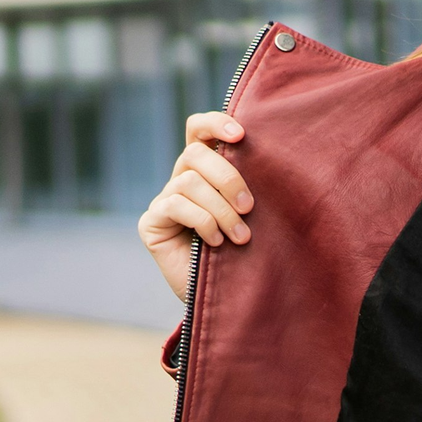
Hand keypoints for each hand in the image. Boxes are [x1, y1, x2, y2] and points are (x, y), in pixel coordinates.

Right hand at [137, 112, 251, 301]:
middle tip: (249, 207)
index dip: (215, 123)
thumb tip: (270, 163)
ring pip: (188, 182)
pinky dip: (203, 222)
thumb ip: (248, 189)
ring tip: (240, 236)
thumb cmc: (243, 253)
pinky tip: (217, 242)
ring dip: (220, 209)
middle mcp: (181, 179)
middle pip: (195, 153)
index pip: (198, 130)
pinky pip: (176, 206)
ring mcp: (164, 201)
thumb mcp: (250, 215)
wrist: (223, 298)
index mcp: (205, 170)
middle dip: (227, 177)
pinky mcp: (151, 222)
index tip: (240, 134)